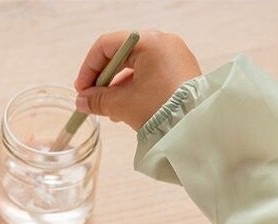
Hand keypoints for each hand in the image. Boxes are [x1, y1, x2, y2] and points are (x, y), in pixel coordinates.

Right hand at [74, 30, 200, 129]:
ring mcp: (174, 55)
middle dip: (104, 79)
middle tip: (93, 100)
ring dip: (118, 86)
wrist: (195, 129)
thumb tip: (83, 101)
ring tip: (109, 111)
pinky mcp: (181, 70)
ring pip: (136, 65)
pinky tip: (127, 108)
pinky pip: (151, 73)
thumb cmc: (161, 110)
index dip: (89, 68)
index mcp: (149, 41)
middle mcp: (163, 42)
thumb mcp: (123, 104)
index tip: (82, 90)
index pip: (107, 45)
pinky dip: (135, 87)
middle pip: (121, 54)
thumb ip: (99, 100)